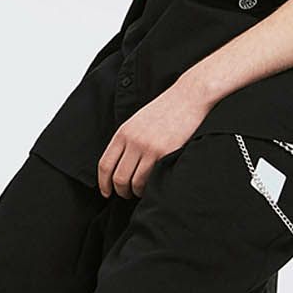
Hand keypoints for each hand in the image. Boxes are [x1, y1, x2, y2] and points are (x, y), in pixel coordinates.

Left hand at [98, 76, 212, 198]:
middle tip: (125, 194)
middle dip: (120, 191)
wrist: (189, 97)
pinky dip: (149, 188)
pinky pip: (151, 179)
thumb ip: (127, 140)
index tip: (106, 191)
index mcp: (123, 132)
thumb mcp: (138, 121)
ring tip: (140, 191)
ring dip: (135, 191)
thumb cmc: (166, 109)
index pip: (105, 164)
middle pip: (118, 177)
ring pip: (133, 182)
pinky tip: (153, 185)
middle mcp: (133, 141)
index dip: (103, 183)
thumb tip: (120, 164)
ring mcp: (148, 148)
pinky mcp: (165, 153)